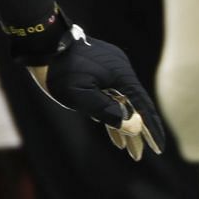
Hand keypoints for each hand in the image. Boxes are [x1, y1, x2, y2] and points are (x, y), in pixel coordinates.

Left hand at [17, 12, 166, 160]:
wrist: (41, 42)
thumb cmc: (59, 72)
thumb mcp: (81, 98)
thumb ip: (109, 113)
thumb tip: (135, 126)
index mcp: (121, 75)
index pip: (143, 107)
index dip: (151, 130)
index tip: (158, 148)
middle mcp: (120, 68)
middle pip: (134, 105)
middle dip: (135, 132)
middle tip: (137, 156)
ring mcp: (109, 65)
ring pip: (120, 99)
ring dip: (121, 123)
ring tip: (124, 149)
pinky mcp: (98, 65)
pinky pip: (109, 92)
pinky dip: (110, 109)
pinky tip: (110, 127)